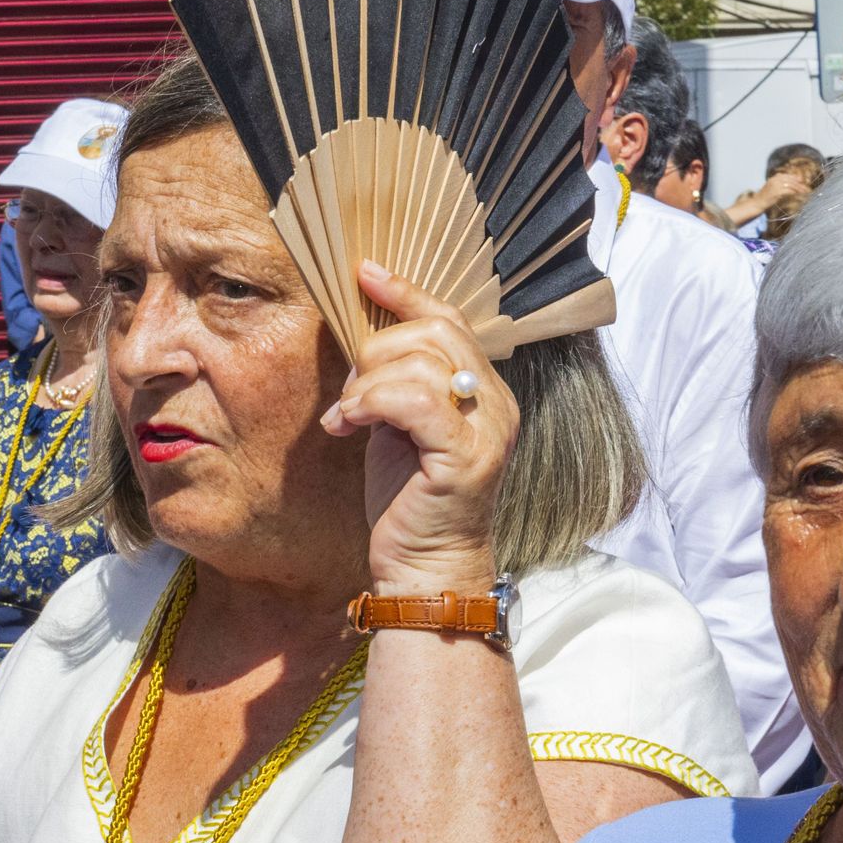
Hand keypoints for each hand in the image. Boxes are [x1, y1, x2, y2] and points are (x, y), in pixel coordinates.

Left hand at [319, 262, 518, 596]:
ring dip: (366, 384)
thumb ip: (397, 382)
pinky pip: (414, 401)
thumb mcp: (399, 426)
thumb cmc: (408, 500)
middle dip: (377, 348)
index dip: (407, 291)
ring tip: (346, 417)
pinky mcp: (465, 457)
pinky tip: (348, 425)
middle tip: (350, 392)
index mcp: (485, 391)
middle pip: (435, 331)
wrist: (424, 568)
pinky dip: (371, 402)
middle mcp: (495, 404)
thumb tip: (364, 337)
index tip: (365, 274)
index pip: (451, 319)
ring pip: (420, 363)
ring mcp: (486, 430)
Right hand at [757, 170, 810, 210]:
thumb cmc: (765, 198)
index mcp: (775, 177)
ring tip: (806, 192)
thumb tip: (792, 186)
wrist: (757, 203)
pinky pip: (789, 191)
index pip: (789, 176)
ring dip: (800, 188)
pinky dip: (795, 192)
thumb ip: (781, 185)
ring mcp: (776, 185)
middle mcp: (775, 179)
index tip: (803, 183)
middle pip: (792, 180)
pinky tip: (799, 194)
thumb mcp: (772, 188)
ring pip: (792, 185)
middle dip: (800, 184)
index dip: (797, 180)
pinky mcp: (777, 192)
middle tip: (807, 189)